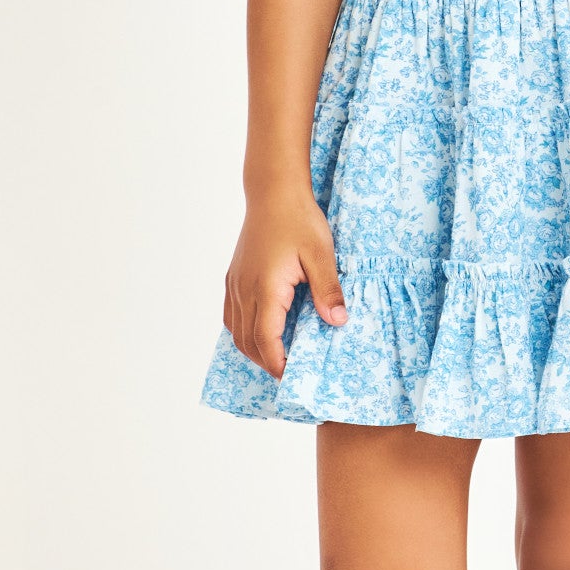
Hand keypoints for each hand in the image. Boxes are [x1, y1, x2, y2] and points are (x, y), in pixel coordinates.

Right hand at [223, 191, 346, 377]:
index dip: (277, 364)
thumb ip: (328, 290)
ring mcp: (235, 283)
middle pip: (247, 342)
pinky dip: (244, 332)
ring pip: (236, 331)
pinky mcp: (234, 277)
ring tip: (278, 356)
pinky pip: (232, 315)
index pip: (266, 340)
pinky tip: (262, 331)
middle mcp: (245, 290)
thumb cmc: (299, 220)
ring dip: (254, 349)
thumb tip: (338, 322)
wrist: (273, 192)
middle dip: (266, 362)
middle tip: (290, 372)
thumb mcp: (321, 254)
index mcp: (266, 288)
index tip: (292, 377)